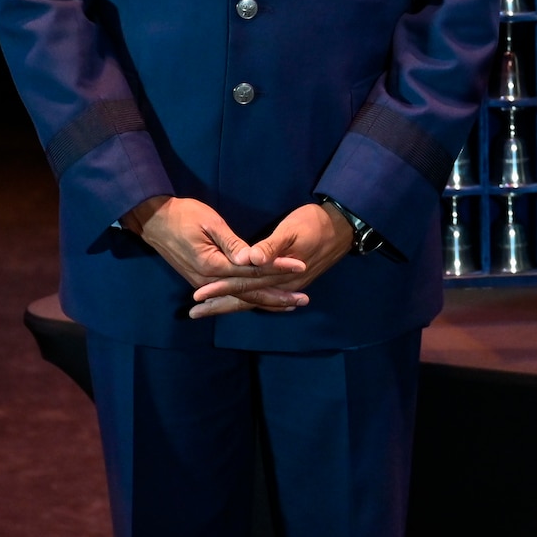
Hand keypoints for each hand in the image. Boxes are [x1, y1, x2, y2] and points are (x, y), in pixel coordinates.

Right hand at [123, 195, 307, 313]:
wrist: (153, 220)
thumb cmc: (183, 215)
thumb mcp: (209, 223)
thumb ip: (231, 243)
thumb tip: (252, 259)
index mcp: (212, 266)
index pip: (253, 270)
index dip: (278, 268)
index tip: (300, 266)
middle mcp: (208, 281)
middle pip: (249, 292)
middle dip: (277, 296)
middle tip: (303, 298)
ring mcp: (204, 284)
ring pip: (240, 297)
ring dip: (265, 301)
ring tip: (289, 304)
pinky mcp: (202, 281)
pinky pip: (230, 294)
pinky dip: (249, 299)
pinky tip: (261, 301)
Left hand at [187, 200, 351, 318]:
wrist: (343, 227)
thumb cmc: (315, 223)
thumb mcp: (292, 229)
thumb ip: (272, 246)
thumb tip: (251, 259)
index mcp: (280, 275)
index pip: (244, 286)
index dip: (220, 290)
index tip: (198, 295)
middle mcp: (283, 286)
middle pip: (246, 299)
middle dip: (220, 305)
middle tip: (193, 313)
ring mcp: (288, 286)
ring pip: (254, 300)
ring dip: (231, 305)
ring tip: (208, 310)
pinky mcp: (290, 282)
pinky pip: (264, 297)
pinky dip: (248, 301)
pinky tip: (239, 303)